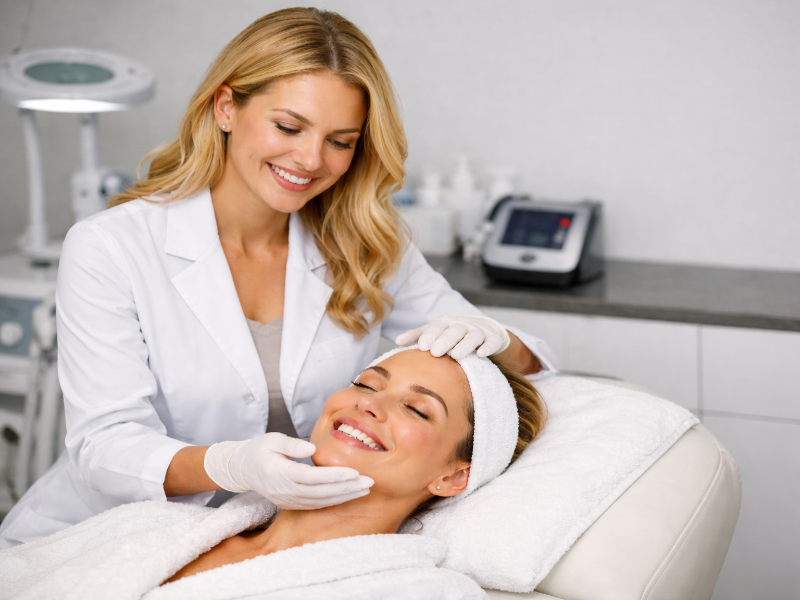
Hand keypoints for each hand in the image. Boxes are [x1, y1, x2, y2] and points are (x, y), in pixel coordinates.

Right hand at [204, 432, 372, 509]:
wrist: (240, 468)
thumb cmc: (258, 449)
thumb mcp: (272, 439)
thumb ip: (292, 444)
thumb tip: (312, 448)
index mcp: (279, 472)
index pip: (312, 477)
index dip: (334, 476)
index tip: (355, 472)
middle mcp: (284, 490)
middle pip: (320, 493)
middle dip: (347, 489)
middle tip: (370, 482)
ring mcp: (286, 500)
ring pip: (320, 501)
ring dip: (344, 497)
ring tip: (365, 489)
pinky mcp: (290, 504)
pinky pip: (315, 505)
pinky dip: (334, 501)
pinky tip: (349, 495)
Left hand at [395, 315, 510, 359]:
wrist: (485, 329)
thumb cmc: (454, 332)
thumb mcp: (437, 331)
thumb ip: (418, 335)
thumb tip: (397, 341)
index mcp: (446, 322)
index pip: (436, 327)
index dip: (430, 336)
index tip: (422, 347)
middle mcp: (462, 324)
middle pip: (453, 331)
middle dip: (444, 341)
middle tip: (435, 352)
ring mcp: (478, 331)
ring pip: (472, 336)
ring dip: (464, 345)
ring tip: (456, 355)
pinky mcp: (492, 339)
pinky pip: (491, 342)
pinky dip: (487, 347)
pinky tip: (481, 354)